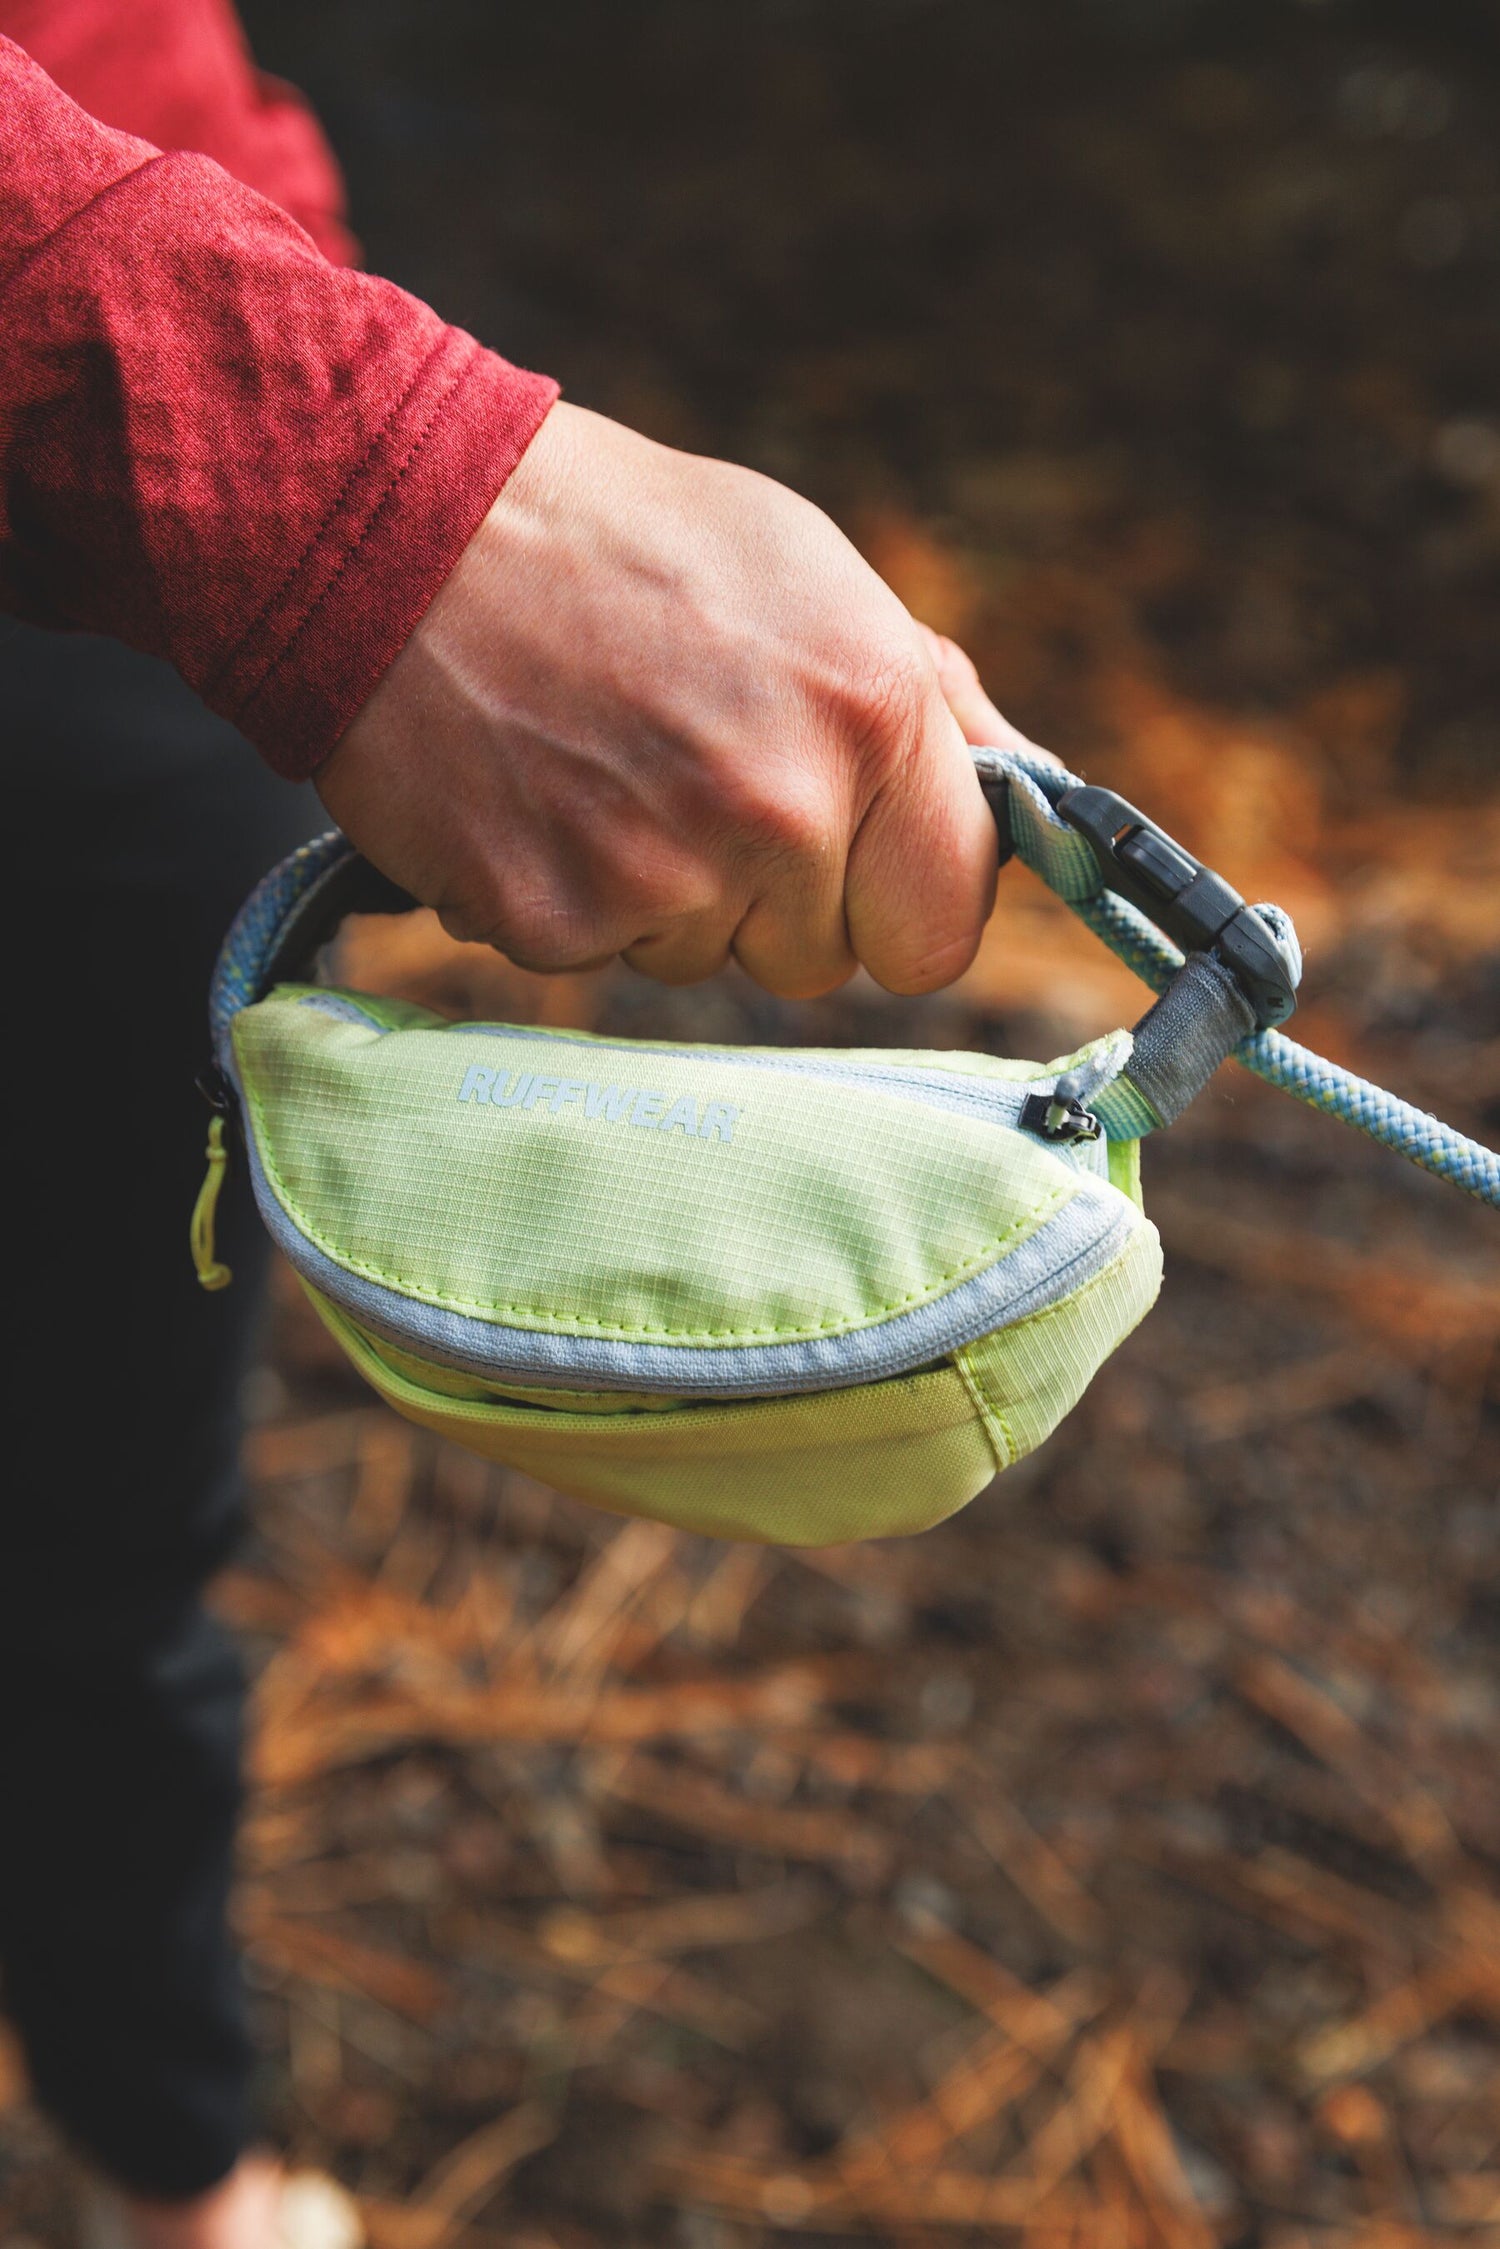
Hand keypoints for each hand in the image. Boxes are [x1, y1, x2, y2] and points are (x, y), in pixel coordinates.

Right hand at [319, 402, 1000, 998]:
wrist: (402, 526)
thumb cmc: (621, 539)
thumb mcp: (813, 572)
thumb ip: (930, 701)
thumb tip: (1022, 797)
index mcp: (870, 714)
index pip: (944, 924)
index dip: (901, 900)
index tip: (859, 868)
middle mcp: (779, 810)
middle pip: (820, 962)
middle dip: (772, 899)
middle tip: (691, 779)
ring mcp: (660, 877)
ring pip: (703, 964)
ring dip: (665, 896)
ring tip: (603, 765)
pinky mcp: (551, 919)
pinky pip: (595, 957)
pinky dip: (566, 895)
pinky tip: (537, 794)